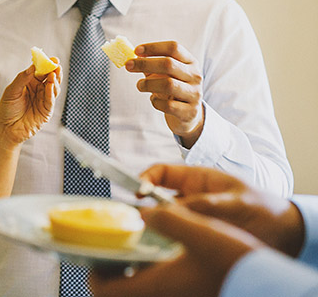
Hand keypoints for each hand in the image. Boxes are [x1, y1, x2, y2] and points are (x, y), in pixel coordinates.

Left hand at [0, 62, 61, 145]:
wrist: (6, 129)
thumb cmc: (6, 109)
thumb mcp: (11, 91)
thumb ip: (22, 79)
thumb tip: (32, 67)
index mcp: (30, 83)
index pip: (40, 71)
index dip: (46, 65)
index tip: (51, 58)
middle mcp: (38, 91)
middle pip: (49, 79)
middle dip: (54, 71)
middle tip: (56, 64)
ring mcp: (43, 101)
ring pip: (53, 88)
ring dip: (54, 81)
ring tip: (53, 74)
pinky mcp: (46, 111)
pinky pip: (51, 100)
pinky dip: (51, 92)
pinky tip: (50, 85)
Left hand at [90, 203, 261, 296]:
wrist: (266, 282)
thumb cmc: (233, 261)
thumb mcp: (199, 230)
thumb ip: (167, 218)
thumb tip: (143, 214)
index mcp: (155, 288)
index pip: (104, 291)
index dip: (92, 272)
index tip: (95, 251)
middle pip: (119, 291)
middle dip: (111, 268)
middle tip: (114, 244)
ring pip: (139, 289)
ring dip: (132, 269)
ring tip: (136, 243)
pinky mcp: (186, 296)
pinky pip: (157, 288)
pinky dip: (151, 273)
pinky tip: (162, 251)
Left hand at [125, 41, 203, 146]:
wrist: (189, 114)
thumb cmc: (172, 88)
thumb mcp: (165, 74)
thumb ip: (150, 64)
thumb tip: (131, 57)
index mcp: (190, 62)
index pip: (173, 48)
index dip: (153, 47)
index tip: (136, 50)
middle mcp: (195, 76)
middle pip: (169, 64)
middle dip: (145, 63)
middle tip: (128, 66)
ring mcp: (194, 94)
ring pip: (168, 85)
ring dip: (148, 84)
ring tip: (140, 85)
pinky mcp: (189, 111)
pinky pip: (168, 105)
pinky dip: (155, 101)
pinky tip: (154, 100)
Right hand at [142, 164, 304, 255]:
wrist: (282, 231)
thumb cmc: (262, 207)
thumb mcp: (236, 201)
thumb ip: (207, 203)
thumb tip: (174, 207)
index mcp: (196, 178)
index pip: (161, 173)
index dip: (145, 178)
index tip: (137, 192)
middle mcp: (189, 196)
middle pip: (157, 197)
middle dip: (144, 205)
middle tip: (137, 218)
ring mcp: (191, 216)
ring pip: (165, 218)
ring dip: (157, 225)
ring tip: (152, 234)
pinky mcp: (195, 234)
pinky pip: (176, 235)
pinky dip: (169, 240)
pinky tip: (168, 247)